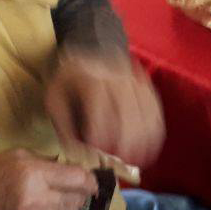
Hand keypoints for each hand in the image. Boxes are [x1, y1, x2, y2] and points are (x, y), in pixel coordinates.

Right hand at [0, 150, 98, 209]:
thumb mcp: (13, 159)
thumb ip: (45, 162)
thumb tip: (71, 170)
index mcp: (33, 176)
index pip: (80, 179)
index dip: (90, 181)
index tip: (89, 183)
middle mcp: (36, 202)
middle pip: (78, 201)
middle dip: (78, 196)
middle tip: (68, 194)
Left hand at [44, 48, 165, 170]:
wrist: (92, 49)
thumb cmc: (70, 79)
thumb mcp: (54, 97)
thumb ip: (63, 125)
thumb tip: (77, 151)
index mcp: (92, 82)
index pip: (100, 112)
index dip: (100, 135)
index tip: (96, 151)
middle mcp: (119, 81)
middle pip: (129, 116)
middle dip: (126, 143)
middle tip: (121, 160)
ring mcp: (137, 83)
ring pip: (147, 116)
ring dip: (144, 141)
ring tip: (138, 160)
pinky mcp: (148, 88)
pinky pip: (156, 113)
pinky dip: (154, 133)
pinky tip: (149, 148)